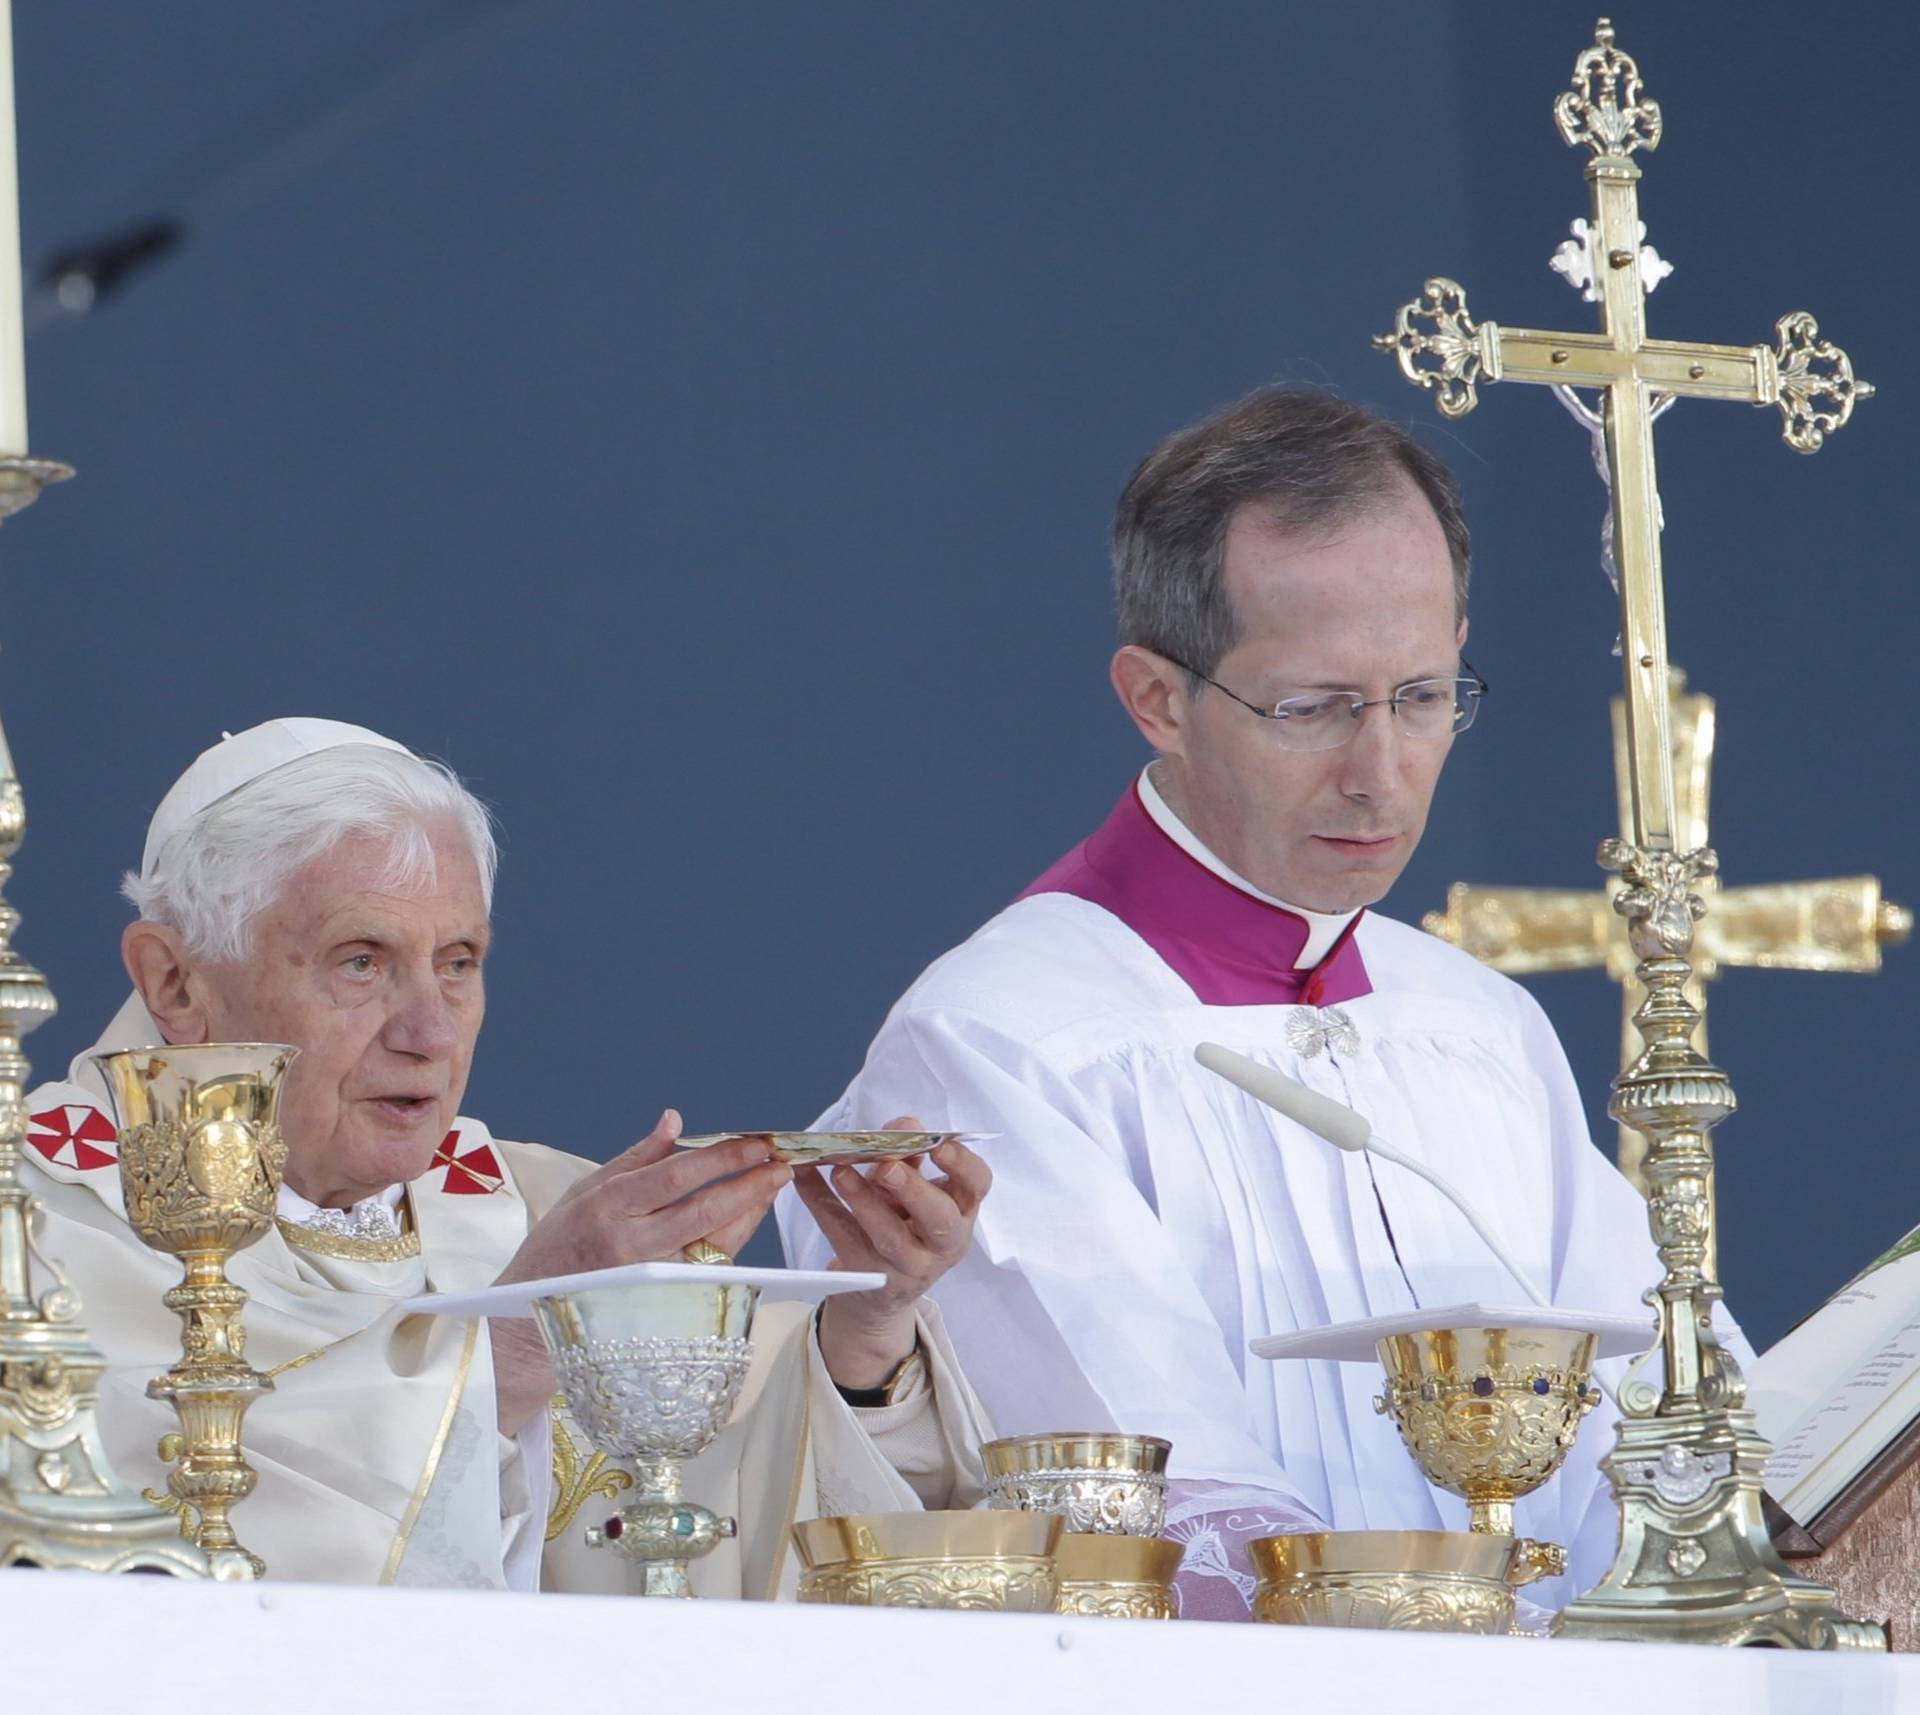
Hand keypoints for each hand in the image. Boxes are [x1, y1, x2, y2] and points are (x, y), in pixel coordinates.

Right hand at [489, 1110, 792, 1433]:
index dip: (723, 1157)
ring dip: (750, 1213)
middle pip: (705, 1210)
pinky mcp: (661, 1307)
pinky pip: (708, 1270)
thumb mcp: (583, 1192)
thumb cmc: (554, 1248)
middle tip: (781, 1163)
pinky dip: (731, 1241)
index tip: (757, 1141)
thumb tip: (675, 1121)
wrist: (524, 1321)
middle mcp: (630, 1244)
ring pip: (715, 1244)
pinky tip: (745, 1219)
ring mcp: (648, 1281)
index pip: (677, 1174)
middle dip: (751, 1184)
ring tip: (772, 1185)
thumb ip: (635, 1158)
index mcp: (608, 1206)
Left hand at [797, 1115, 990, 1392]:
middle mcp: (942, 1244)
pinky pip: (843, 1238)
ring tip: (841, 1171)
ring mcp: (906, 1266)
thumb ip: (911, 1157)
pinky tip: (804, 1178)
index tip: (940, 1146)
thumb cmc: (906, 1224)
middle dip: (913, 1190)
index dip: (963, 1165)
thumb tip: (903, 1125)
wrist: (883, 1293)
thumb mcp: (916, 1192)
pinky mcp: (868, 1277)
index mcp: (960, 1212)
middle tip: (887, 1166)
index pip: (976, 1186)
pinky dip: (820, 1204)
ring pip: (888, 1236)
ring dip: (864, 1200)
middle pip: (938, 1219)